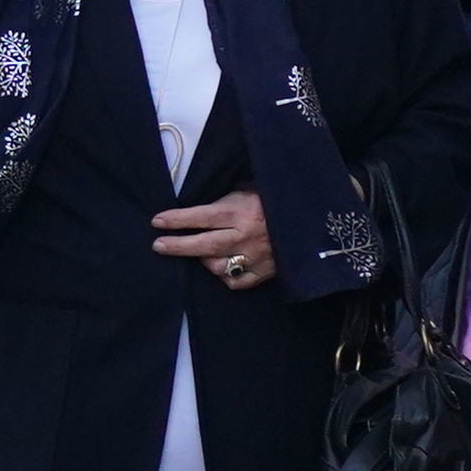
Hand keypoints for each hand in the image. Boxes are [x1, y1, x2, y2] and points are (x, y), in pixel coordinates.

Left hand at [152, 189, 274, 288]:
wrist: (313, 220)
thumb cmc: (277, 199)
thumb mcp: (251, 190)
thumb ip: (227, 201)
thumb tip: (197, 209)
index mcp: (242, 212)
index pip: (201, 217)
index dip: (176, 219)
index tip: (157, 221)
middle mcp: (245, 237)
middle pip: (203, 245)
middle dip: (177, 246)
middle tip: (158, 245)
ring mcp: (255, 258)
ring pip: (216, 266)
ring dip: (203, 260)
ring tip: (200, 252)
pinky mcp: (265, 273)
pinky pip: (235, 281)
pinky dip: (225, 275)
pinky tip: (223, 266)